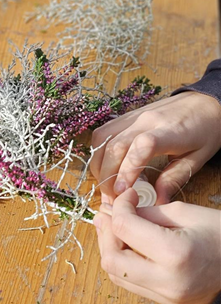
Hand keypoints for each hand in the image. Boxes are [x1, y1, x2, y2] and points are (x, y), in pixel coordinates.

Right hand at [90, 92, 220, 203]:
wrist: (205, 101)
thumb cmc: (205, 130)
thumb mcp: (198, 158)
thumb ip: (175, 179)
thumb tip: (157, 202)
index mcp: (170, 131)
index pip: (141, 146)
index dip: (127, 170)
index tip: (122, 191)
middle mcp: (146, 120)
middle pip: (114, 146)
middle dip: (107, 175)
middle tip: (112, 196)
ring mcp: (133, 116)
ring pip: (102, 138)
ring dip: (98, 164)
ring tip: (107, 182)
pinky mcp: (126, 116)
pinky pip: (103, 132)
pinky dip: (98, 151)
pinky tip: (106, 165)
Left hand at [94, 189, 220, 303]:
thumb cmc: (220, 234)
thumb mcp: (185, 213)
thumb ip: (146, 212)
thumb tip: (115, 210)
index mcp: (174, 254)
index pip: (124, 228)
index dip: (118, 207)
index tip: (126, 196)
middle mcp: (166, 280)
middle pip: (111, 258)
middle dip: (106, 232)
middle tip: (112, 213)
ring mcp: (164, 296)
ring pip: (115, 274)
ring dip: (110, 248)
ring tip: (117, 227)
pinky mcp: (163, 301)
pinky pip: (128, 282)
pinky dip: (122, 262)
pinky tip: (128, 244)